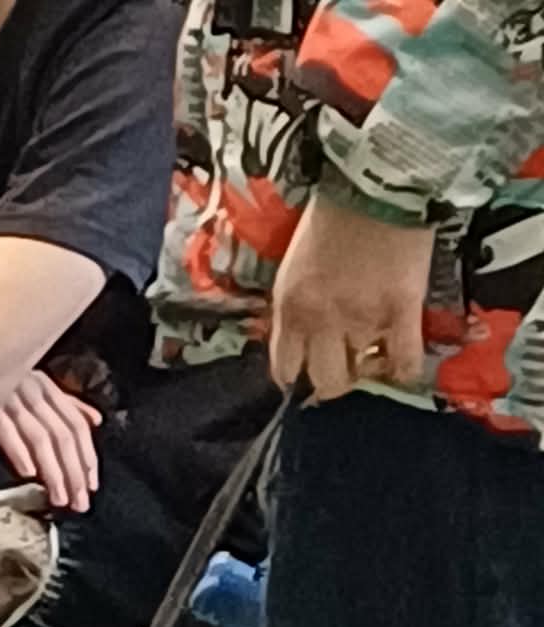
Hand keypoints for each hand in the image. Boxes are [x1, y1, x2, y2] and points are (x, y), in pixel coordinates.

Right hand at [0, 369, 101, 512]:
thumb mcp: (34, 387)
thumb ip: (65, 405)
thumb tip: (95, 420)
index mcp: (45, 386)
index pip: (76, 424)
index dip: (87, 456)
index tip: (91, 485)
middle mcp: (31, 389)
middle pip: (63, 435)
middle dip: (74, 472)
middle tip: (79, 502)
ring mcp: (8, 396)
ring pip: (41, 437)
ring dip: (53, 472)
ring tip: (59, 499)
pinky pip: (6, 431)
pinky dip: (19, 452)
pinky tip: (28, 475)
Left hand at [271, 190, 434, 400]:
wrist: (379, 180)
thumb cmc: (333, 215)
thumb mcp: (294, 265)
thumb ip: (295, 305)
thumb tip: (300, 339)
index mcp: (291, 308)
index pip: (284, 369)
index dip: (297, 374)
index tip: (308, 367)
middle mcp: (322, 321)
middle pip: (324, 381)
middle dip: (332, 380)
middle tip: (344, 365)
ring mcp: (364, 319)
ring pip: (362, 375)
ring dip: (368, 370)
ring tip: (375, 356)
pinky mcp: (403, 310)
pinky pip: (405, 363)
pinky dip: (404, 372)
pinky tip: (403, 365)